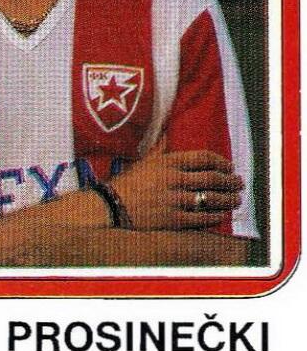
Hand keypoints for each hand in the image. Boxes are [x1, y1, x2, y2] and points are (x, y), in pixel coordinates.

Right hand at [110, 150, 243, 230]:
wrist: (112, 206)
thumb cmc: (128, 182)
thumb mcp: (144, 160)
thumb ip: (160, 147)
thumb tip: (167, 131)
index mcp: (169, 162)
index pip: (203, 158)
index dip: (221, 162)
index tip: (229, 166)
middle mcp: (175, 179)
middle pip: (212, 178)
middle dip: (230, 181)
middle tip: (239, 183)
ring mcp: (175, 200)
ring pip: (210, 199)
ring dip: (227, 199)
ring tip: (235, 199)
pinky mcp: (174, 219)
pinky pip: (201, 218)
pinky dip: (214, 216)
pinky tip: (220, 215)